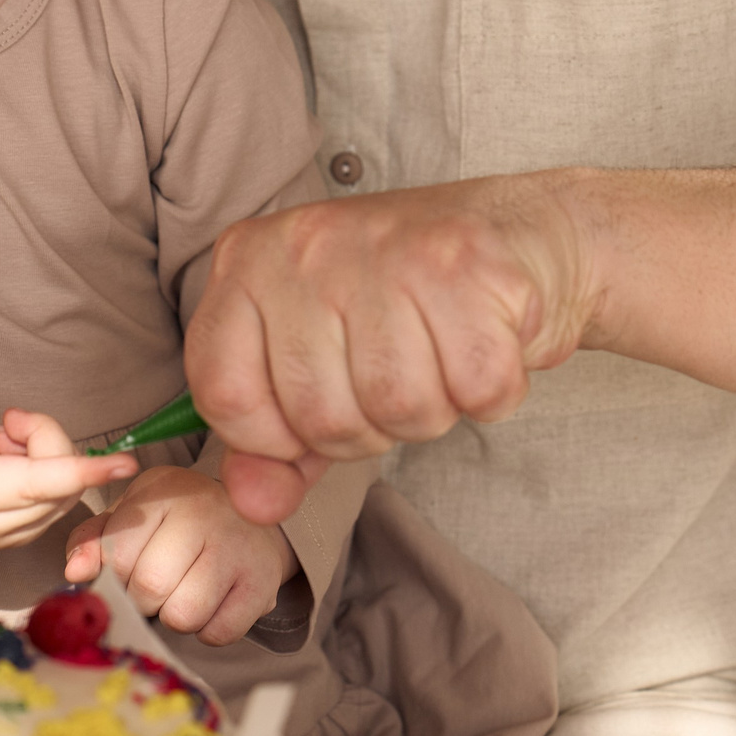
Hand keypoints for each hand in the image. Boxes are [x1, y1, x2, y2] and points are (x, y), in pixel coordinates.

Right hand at [0, 382, 136, 549]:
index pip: (33, 485)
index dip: (78, 471)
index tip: (123, 462)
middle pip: (57, 485)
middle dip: (48, 441)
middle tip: (12, 421)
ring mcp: (1, 538)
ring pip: (62, 494)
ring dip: (47, 456)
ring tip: (4, 439)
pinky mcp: (15, 537)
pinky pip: (56, 502)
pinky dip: (46, 472)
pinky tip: (11, 457)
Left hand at [61, 467, 300, 645]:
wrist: (251, 516)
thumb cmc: (178, 520)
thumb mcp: (132, 515)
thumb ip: (96, 540)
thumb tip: (75, 571)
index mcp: (165, 490)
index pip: (119, 554)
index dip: (114, 577)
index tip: (125, 573)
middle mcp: (204, 513)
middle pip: (150, 587)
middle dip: (141, 600)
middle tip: (153, 588)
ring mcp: (238, 548)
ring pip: (183, 614)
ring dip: (174, 616)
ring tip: (182, 592)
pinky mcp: (262, 584)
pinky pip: (218, 633)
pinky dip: (207, 629)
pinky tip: (212, 602)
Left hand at [186, 173, 600, 522]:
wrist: (511, 233)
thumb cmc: (400, 302)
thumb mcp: (314, 362)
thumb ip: (271, 441)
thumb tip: (253, 502)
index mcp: (250, 262)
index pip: (224, 395)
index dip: (273, 437)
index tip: (311, 414)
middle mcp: (308, 246)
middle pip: (321, 417)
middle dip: (369, 427)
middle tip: (395, 373)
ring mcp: (387, 250)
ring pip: (400, 407)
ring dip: (433, 409)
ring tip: (437, 357)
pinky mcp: (468, 266)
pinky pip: (477, 390)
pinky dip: (490, 392)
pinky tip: (480, 344)